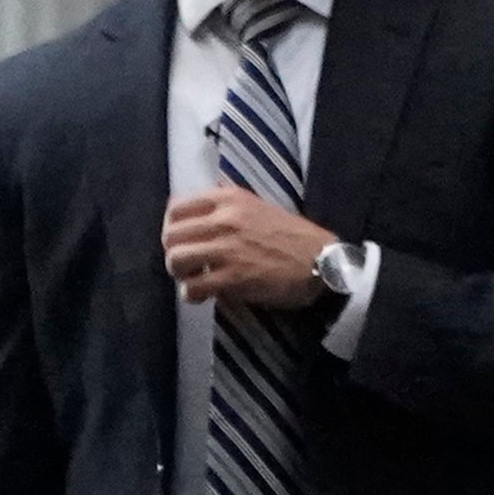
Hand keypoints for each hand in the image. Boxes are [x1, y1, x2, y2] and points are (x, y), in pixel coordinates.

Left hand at [161, 185, 327, 312]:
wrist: (322, 261)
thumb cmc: (293, 236)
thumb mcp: (257, 207)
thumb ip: (227, 210)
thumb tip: (196, 221)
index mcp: (228, 199)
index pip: (176, 207)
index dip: (173, 227)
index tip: (183, 240)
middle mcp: (224, 219)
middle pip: (171, 235)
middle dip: (174, 252)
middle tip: (187, 264)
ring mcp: (227, 249)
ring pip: (176, 259)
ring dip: (180, 273)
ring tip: (193, 279)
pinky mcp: (233, 278)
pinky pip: (193, 287)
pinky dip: (191, 294)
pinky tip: (202, 295)